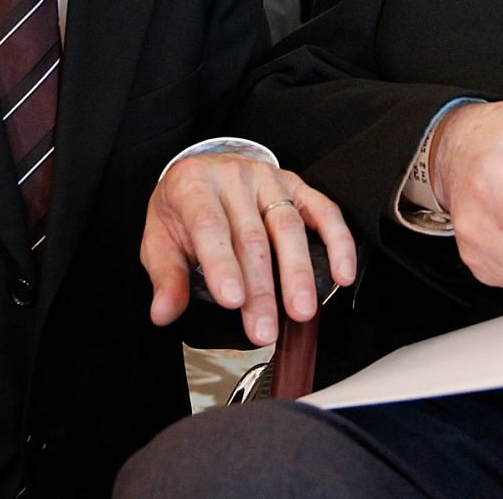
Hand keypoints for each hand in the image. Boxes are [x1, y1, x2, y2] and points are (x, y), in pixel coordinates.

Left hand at [142, 154, 354, 345]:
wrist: (202, 172)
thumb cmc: (183, 209)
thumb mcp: (160, 239)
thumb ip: (166, 277)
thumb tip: (164, 312)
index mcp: (194, 185)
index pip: (210, 227)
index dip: (223, 265)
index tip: (233, 300)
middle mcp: (234, 177)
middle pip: (252, 237)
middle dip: (262, 288)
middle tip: (265, 330)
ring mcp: (269, 179)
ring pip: (288, 227)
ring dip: (298, 273)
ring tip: (302, 311)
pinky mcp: (297, 185)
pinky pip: (324, 211)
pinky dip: (337, 242)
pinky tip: (342, 271)